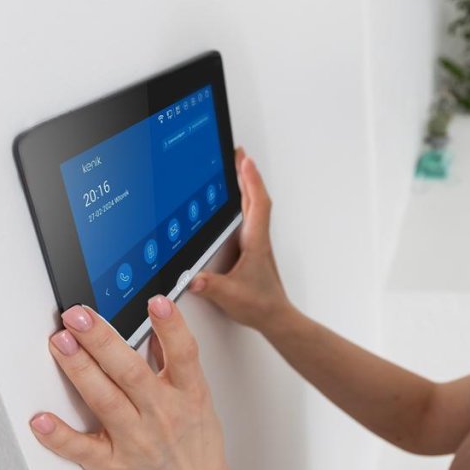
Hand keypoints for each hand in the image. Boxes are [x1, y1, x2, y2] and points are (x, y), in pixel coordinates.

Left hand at [30, 297, 234, 469]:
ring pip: (104, 402)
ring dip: (80, 371)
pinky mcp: (113, 465)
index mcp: (188, 396)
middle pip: (131, 372)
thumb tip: (159, 327)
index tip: (157, 302)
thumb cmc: (195, 446)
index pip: (184, 355)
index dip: (173, 327)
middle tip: (79, 316)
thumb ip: (176, 364)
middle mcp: (162, 416)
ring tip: (61, 343)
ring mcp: (136, 441)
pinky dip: (60, 437)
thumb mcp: (198, 399)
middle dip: (103, 340)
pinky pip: (82, 450)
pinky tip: (41, 420)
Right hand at [189, 147, 290, 333]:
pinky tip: (235, 200)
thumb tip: (193, 278)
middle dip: (246, 173)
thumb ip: (212, 287)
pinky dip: (244, 201)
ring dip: (246, 185)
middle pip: (255, 197)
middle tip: (237, 152)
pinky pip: (249, 217)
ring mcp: (257, 242)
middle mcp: (258, 238)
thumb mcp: (231, 296)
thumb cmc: (260, 306)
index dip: (251, 180)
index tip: (244, 159)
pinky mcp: (253, 248)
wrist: (275, 317)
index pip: (256, 203)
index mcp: (255, 242)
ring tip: (237, 167)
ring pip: (253, 206)